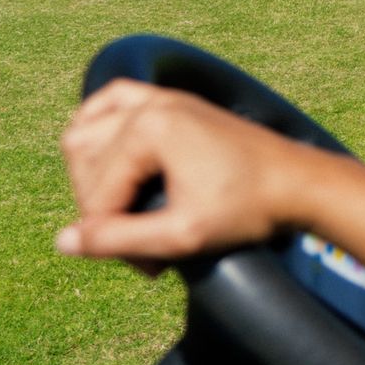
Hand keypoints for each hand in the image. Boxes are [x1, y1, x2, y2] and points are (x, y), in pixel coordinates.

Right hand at [56, 80, 309, 271]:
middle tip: (141, 246)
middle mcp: (152, 103)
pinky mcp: (175, 102)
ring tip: (125, 211)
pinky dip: (99, 124)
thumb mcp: (181, 235)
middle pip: (84, 161)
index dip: (110, 236)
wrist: (301, 184)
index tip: (147, 267)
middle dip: (103, 208)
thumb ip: (118, 241)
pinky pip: (116, 101)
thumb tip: (62, 242)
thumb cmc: (249, 208)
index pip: (97, 192)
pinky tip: (104, 155)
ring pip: (89, 130)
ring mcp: (164, 98)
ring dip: (93, 173)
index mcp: (150, 127)